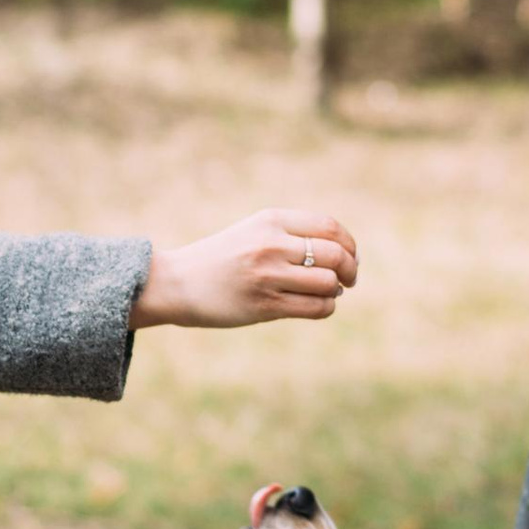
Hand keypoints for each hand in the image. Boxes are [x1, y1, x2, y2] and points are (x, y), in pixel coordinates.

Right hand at [132, 207, 357, 329]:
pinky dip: (326, 307)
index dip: (350, 244)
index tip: (350, 256)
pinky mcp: (265, 306)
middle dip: (351, 269)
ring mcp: (268, 276)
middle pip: (335, 254)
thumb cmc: (222, 258)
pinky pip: (316, 307)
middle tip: (348, 279)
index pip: (330, 227)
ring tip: (327, 292)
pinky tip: (317, 305)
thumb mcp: (254, 231)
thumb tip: (345, 254)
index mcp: (270, 220)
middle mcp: (271, 245)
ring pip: (328, 283)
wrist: (178, 283)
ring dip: (336, 290)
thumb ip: (292, 235)